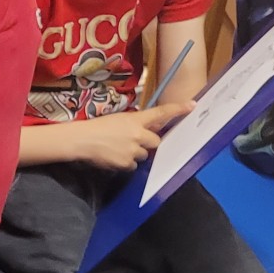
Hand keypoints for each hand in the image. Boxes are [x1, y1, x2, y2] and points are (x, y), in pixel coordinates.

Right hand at [72, 101, 191, 170]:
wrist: (81, 140)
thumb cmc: (96, 127)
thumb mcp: (118, 120)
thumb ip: (134, 124)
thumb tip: (143, 132)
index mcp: (135, 119)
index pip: (161, 113)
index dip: (177, 110)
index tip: (192, 106)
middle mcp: (138, 134)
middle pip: (156, 142)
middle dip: (148, 143)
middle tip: (135, 142)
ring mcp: (132, 150)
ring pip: (143, 155)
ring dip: (136, 154)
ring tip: (119, 149)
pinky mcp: (125, 163)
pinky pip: (132, 166)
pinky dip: (126, 163)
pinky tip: (114, 157)